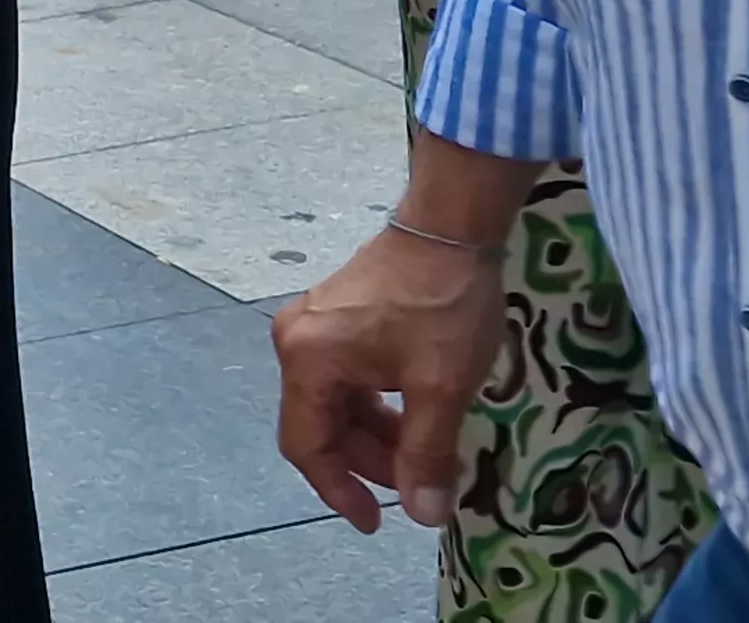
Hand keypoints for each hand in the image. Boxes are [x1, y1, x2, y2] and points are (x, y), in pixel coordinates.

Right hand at [271, 226, 506, 534]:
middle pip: (321, 424)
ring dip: (377, 434)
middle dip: (369, 461)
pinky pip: (346, 376)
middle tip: (420, 485)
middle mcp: (297, 343)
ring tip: (426, 453)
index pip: (307, 445)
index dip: (338, 490)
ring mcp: (314, 324)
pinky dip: (378, 403)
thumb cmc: (442, 306)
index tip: (375, 523)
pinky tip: (415, 412)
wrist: (452, 225)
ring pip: (337, 401)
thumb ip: (426, 454)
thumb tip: (423, 514)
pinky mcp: (337, 314)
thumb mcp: (440, 387)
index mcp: (308, 361)